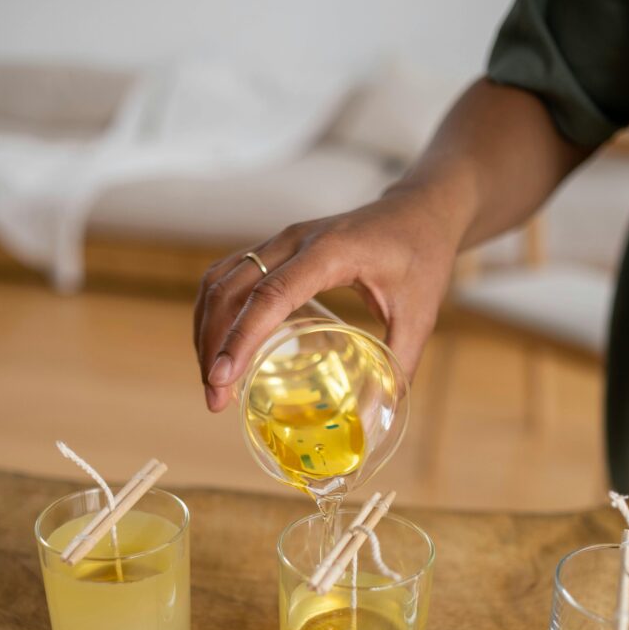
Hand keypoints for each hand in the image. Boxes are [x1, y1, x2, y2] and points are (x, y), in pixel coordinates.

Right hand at [194, 189, 460, 410]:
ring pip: (218, 281)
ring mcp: (279, 241)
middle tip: (215, 400)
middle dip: (213, 346)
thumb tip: (376, 419)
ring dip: (206, 330)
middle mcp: (293, 241)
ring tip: (212, 381)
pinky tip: (219, 347)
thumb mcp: (420, 314)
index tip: (222, 378)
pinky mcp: (275, 249)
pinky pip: (227, 276)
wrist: (419, 211)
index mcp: (329, 252)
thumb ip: (399, 365)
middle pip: (230, 290)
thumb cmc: (422, 255)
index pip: (270, 295)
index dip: (240, 338)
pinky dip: (214, 313)